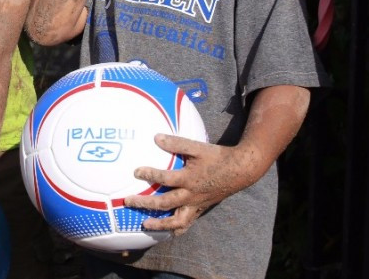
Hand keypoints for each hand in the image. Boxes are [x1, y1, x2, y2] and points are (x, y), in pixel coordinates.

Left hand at [120, 134, 257, 234]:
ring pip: (177, 220)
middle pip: (165, 203)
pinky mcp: (201, 209)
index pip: (165, 178)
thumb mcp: (198, 147)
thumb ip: (177, 143)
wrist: (240, 170)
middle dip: (145, 203)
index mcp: (189, 179)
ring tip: (145, 225)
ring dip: (160, 224)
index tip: (136, 172)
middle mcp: (191, 195)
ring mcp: (196, 205)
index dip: (150, 174)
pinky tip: (167, 231)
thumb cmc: (218, 156)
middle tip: (128, 201)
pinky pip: (188, 223)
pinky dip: (177, 228)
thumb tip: (156, 137)